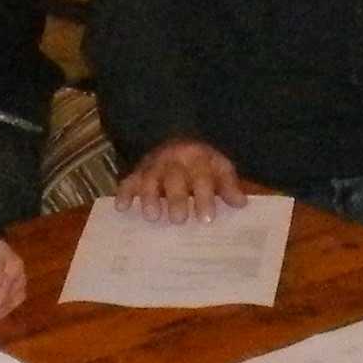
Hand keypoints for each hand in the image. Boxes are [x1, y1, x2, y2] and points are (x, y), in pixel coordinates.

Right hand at [114, 140, 244, 223]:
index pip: (202, 177)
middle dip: (176, 199)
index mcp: (198, 159)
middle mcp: (175, 161)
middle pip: (174, 178)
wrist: (176, 141)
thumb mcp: (219, 168)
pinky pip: (128, 181)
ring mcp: (154, 167)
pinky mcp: (137, 173)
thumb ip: (228, 185)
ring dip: (150, 197)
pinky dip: (124, 193)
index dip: (205, 196)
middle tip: (179, 220)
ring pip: (149, 179)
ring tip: (152, 217)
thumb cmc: (201, 164)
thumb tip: (240, 203)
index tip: (207, 219)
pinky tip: (121, 208)